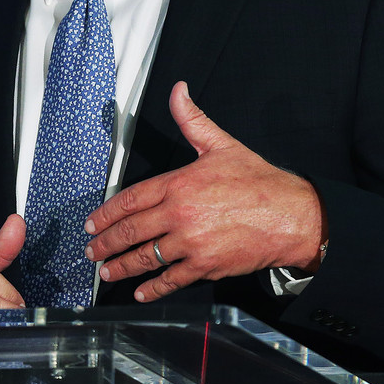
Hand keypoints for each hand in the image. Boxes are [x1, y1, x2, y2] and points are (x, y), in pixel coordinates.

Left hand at [85, 82, 324, 302]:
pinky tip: (140, 292)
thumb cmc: (259, 181)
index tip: (92, 223)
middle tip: (91, 251)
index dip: (106, 213)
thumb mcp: (221, 144)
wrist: (292, 215)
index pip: (130, 199)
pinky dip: (154, 288)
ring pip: (146, 257)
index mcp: (178, 184)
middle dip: (106, 243)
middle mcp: (179, 214)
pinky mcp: (206, 265)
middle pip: (131, 231)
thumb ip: (192, 120)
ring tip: (106, 272)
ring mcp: (191, 243)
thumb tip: (178, 91)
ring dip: (122, 267)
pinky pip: (172, 279)